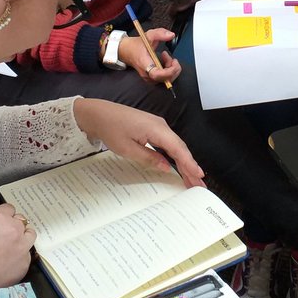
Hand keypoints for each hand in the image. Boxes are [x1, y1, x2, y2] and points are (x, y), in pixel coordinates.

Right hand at [0, 204, 34, 297]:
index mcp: (1, 218)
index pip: (9, 208)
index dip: (5, 216)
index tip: (2, 222)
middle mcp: (15, 229)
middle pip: (21, 220)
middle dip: (15, 226)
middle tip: (6, 236)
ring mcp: (23, 246)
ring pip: (30, 235)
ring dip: (23, 238)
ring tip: (13, 247)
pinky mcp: (26, 262)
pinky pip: (27, 255)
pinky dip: (20, 257)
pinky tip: (9, 264)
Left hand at [72, 99, 205, 187]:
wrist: (98, 113)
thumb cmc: (111, 129)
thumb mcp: (127, 149)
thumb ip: (149, 158)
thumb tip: (167, 168)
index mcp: (156, 129)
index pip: (178, 149)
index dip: (189, 163)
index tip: (199, 175)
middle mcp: (161, 126)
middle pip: (180, 148)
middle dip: (190, 167)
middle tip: (199, 184)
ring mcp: (158, 126)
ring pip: (176, 146)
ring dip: (184, 162)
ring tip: (192, 179)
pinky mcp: (153, 128)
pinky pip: (169, 143)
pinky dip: (176, 156)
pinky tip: (179, 165)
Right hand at [118, 29, 182, 84]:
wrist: (126, 51)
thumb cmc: (136, 45)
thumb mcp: (149, 35)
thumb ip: (160, 33)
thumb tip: (171, 35)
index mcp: (144, 64)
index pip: (157, 74)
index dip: (169, 71)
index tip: (173, 62)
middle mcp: (146, 73)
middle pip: (165, 79)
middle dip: (173, 68)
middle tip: (172, 58)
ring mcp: (149, 78)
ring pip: (166, 80)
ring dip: (171, 68)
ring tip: (166, 57)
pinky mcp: (151, 79)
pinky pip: (164, 79)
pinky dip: (168, 71)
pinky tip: (165, 62)